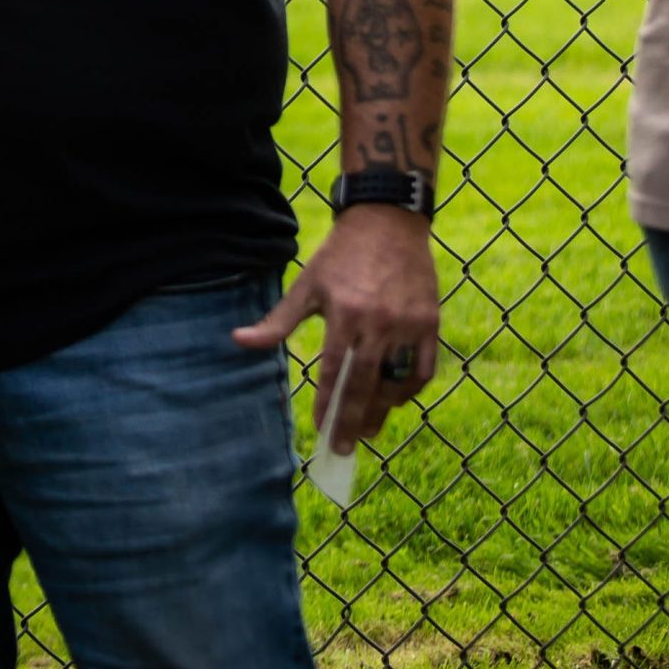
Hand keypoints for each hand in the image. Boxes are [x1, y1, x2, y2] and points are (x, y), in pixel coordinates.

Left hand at [232, 204, 440, 453]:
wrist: (387, 220)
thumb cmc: (340, 255)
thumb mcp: (306, 285)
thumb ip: (277, 321)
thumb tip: (238, 341)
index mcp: (344, 314)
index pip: (334, 373)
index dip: (327, 406)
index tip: (320, 431)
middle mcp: (378, 322)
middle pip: (365, 386)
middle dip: (352, 422)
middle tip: (343, 448)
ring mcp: (408, 324)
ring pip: (396, 382)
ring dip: (381, 411)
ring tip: (366, 431)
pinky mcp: (430, 321)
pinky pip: (424, 369)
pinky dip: (411, 390)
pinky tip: (395, 400)